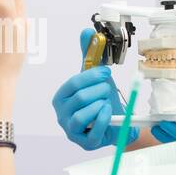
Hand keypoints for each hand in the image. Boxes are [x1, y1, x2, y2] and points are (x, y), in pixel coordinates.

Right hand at [51, 30, 141, 150]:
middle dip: (100, 91)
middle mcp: (61, 114)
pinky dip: (104, 119)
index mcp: (61, 97)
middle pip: (80, 98)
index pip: (74, 84)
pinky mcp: (84, 143)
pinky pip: (93, 130)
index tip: (106, 73)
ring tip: (106, 103)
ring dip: (101, 105)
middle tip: (108, 90)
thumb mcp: (95, 76)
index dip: (92, 76)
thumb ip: (90, 55)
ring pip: (84, 114)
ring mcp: (71, 130)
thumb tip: (87, 31)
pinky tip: (108, 113)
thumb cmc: (100, 99)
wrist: (114, 121)